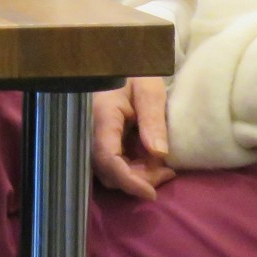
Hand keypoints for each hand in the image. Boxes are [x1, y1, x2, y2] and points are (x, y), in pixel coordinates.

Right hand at [92, 77, 173, 200]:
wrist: (118, 62)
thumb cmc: (135, 72)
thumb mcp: (149, 89)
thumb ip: (153, 119)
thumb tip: (159, 154)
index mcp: (101, 116)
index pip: (106, 158)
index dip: (127, 181)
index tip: (151, 193)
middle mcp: (89, 130)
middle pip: (107, 171)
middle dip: (138, 180)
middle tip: (167, 172)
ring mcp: (91, 136)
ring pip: (107, 172)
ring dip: (135, 176)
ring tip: (162, 166)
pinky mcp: (96, 140)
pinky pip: (109, 164)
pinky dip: (130, 169)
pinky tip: (148, 160)